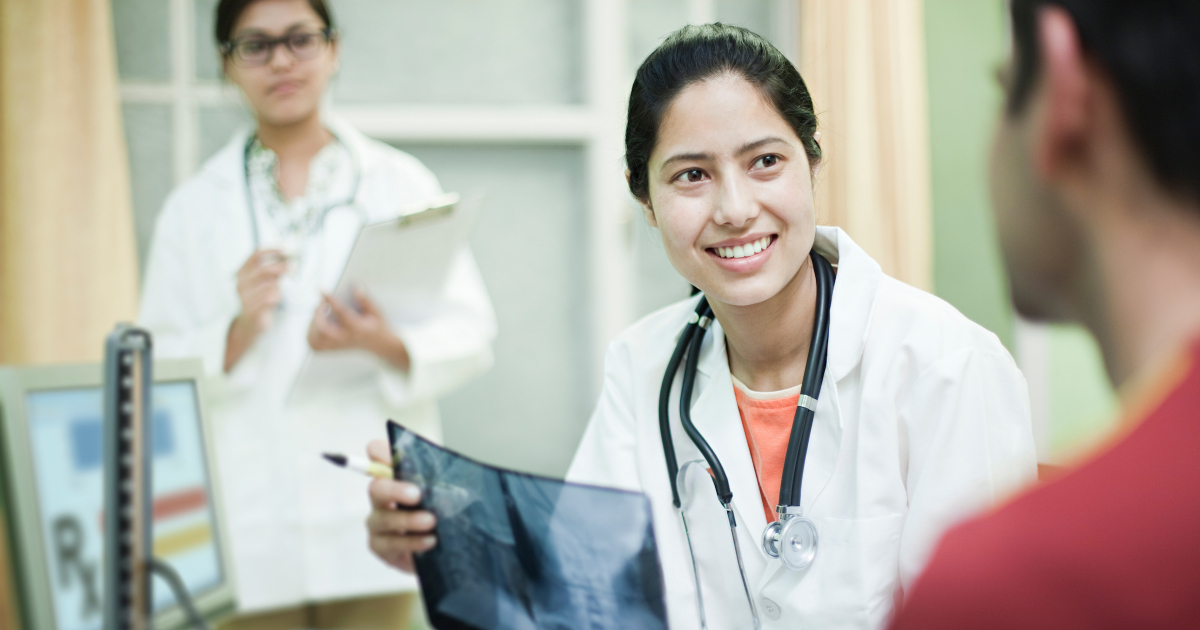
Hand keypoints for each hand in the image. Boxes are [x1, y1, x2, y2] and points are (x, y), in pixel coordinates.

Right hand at [225, 249, 287, 371]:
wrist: (249, 323)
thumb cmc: (258, 299)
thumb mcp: (263, 282)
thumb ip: (272, 271)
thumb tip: (290, 260)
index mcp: (242, 272)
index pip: (255, 255)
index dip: (271, 250)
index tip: (286, 250)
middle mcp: (241, 283)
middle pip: (263, 269)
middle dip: (281, 267)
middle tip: (292, 268)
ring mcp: (245, 297)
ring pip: (269, 285)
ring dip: (279, 285)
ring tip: (281, 289)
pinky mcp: (252, 309)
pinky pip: (270, 298)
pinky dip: (278, 296)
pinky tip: (278, 298)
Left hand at [307, 289, 410, 369]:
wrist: (380, 345)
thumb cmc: (377, 326)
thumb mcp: (376, 311)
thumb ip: (365, 300)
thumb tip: (355, 288)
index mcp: (357, 328)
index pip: (341, 312)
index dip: (330, 300)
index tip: (321, 289)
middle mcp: (345, 338)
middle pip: (323, 329)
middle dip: (317, 314)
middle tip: (320, 304)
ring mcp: (338, 345)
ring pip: (316, 339)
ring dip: (312, 325)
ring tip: (318, 314)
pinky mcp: (333, 349)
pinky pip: (315, 346)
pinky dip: (310, 335)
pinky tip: (315, 326)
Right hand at [365, 439, 435, 573]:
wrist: (444, 547)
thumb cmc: (441, 512)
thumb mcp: (445, 490)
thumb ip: (440, 477)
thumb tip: (448, 466)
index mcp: (394, 477)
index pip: (378, 456)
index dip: (381, 453)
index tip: (388, 455)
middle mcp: (381, 498)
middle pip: (376, 488)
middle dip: (395, 490)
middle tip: (417, 495)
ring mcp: (378, 523)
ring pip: (383, 519)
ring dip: (407, 520)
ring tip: (430, 521)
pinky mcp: (380, 546)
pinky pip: (390, 544)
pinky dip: (411, 542)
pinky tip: (429, 540)